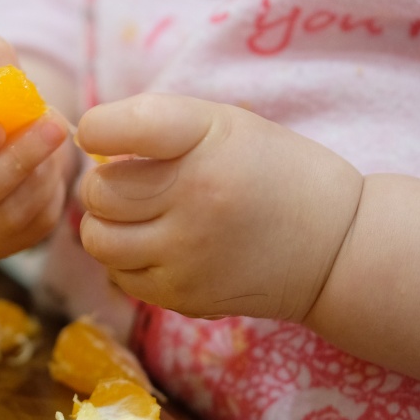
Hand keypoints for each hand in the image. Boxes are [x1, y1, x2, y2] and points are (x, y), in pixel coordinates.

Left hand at [75, 93, 362, 321]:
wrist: (336, 248)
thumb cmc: (271, 171)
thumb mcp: (225, 123)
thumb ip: (155, 124)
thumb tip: (83, 142)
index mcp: (205, 140)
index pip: (116, 127)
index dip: (97, 128)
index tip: (100, 133)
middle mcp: (194, 198)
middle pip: (98, 192)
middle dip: (106, 183)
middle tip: (134, 181)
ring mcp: (187, 254)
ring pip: (97, 239)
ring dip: (108, 224)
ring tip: (139, 215)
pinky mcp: (184, 296)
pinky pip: (120, 275)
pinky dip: (127, 260)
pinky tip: (159, 245)